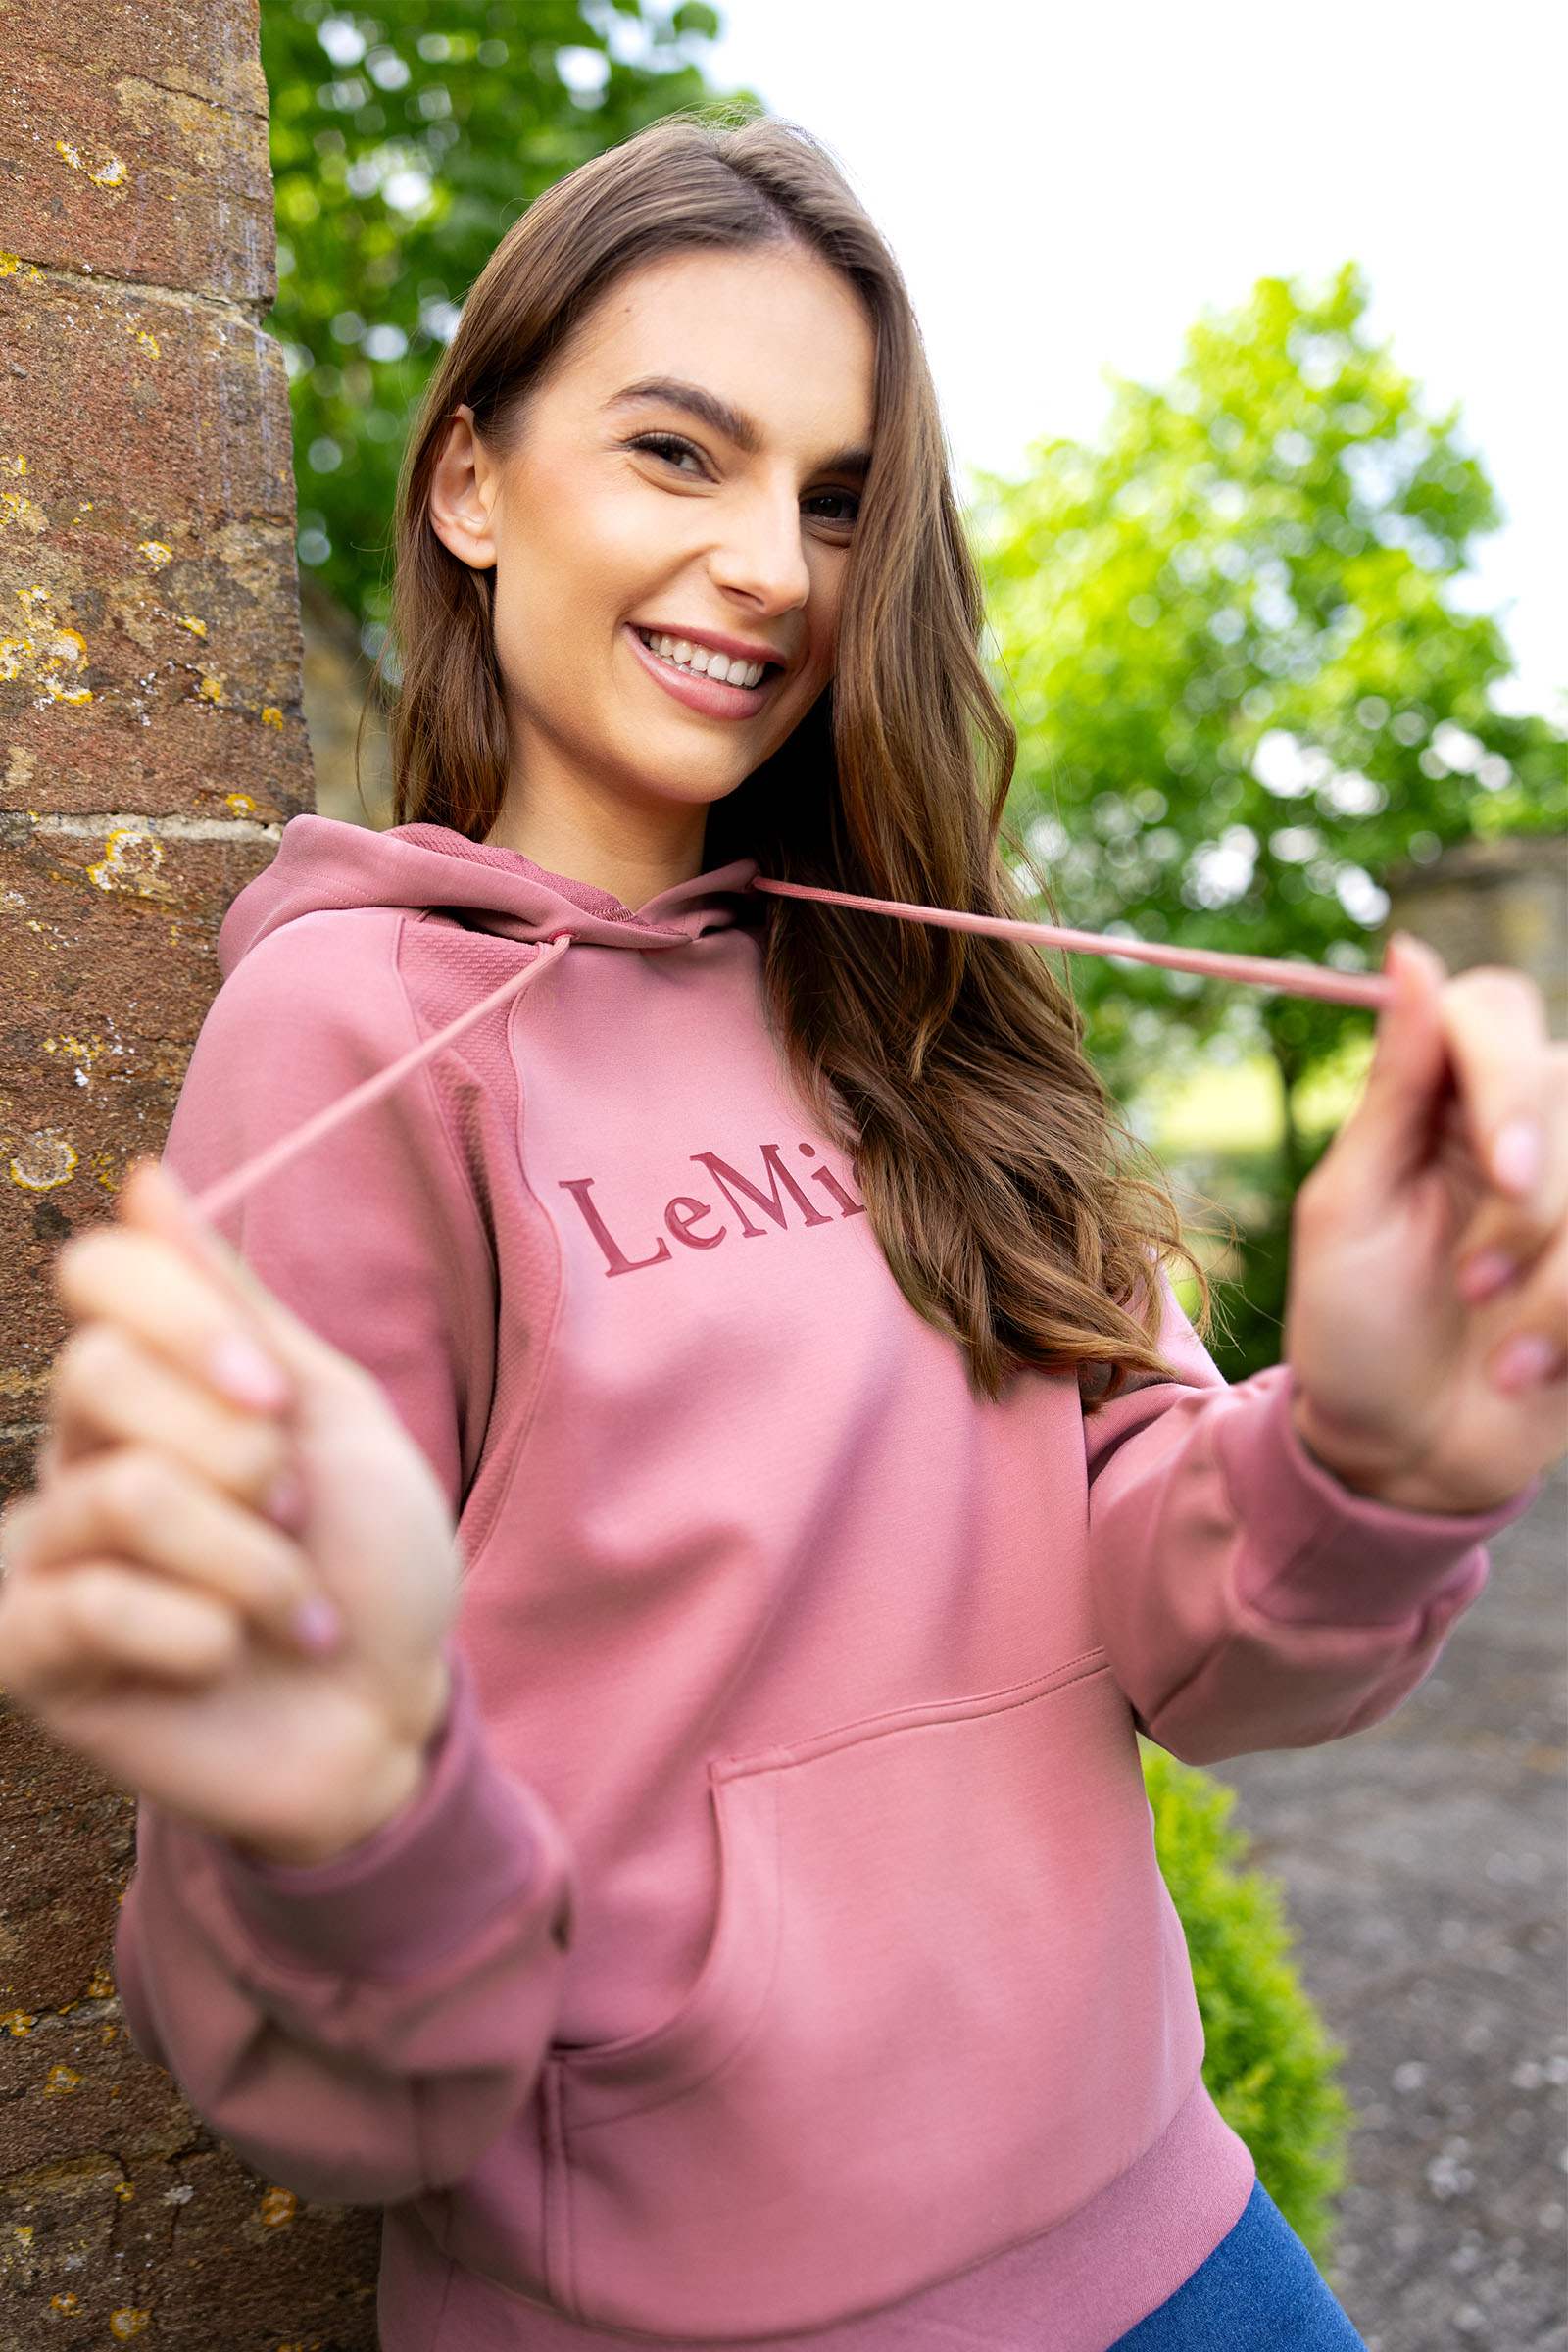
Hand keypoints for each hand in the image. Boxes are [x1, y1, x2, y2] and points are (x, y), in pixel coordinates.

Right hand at [0, 1165, 457, 1863]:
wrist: (394, 1712)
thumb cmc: (370, 1561)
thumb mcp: (330, 1412)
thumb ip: (233, 1304)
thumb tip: (144, 1177)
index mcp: (152, 1386)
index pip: (100, 1277)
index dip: (188, 1321)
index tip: (276, 1397)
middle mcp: (79, 1455)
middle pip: (101, 1376)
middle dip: (240, 1455)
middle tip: (291, 1516)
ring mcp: (47, 1555)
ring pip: (122, 1495)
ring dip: (249, 1560)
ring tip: (287, 1608)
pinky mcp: (34, 1655)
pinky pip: (97, 1604)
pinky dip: (205, 1634)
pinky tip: (227, 1663)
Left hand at [1284, 936, 1566, 1514]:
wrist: (1401, 1456)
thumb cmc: (1353, 1328)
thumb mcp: (1346, 1211)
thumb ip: (1392, 1087)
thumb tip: (1411, 950)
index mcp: (1442, 1094)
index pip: (1494, 1010)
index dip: (1508, 1081)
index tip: (1500, 1177)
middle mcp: (1528, 1126)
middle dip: (1532, 1211)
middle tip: (1472, 1287)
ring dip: (1562, 1290)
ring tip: (1497, 1361)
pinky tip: (1538, 1373)